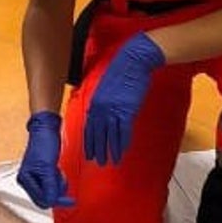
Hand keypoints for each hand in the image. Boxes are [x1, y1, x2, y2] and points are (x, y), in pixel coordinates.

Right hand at [17, 111, 74, 207]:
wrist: (47, 129)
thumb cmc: (43, 144)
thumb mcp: (48, 167)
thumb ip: (49, 186)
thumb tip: (51, 201)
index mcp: (24, 179)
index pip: (40, 200)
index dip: (55, 200)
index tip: (68, 200)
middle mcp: (27, 180)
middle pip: (45, 198)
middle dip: (56, 190)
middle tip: (60, 178)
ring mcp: (35, 177)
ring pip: (50, 191)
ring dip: (57, 184)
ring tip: (58, 171)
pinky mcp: (42, 173)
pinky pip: (52, 184)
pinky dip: (57, 179)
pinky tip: (57, 170)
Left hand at [84, 32, 164, 165]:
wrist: (133, 60)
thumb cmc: (121, 69)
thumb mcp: (106, 85)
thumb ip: (102, 99)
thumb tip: (100, 109)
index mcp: (95, 100)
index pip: (89, 125)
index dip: (88, 140)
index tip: (88, 151)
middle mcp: (101, 107)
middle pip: (97, 133)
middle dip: (96, 149)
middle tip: (96, 162)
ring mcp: (113, 110)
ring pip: (109, 136)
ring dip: (108, 150)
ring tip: (108, 162)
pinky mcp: (126, 110)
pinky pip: (122, 132)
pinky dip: (121, 144)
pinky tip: (120, 152)